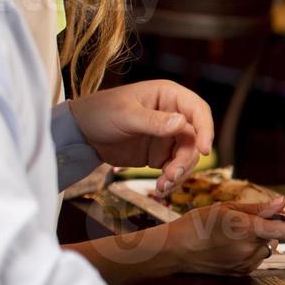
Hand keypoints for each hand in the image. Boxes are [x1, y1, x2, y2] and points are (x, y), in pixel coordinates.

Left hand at [67, 81, 213, 192]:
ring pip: (187, 156)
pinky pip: (175, 167)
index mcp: (169, 96)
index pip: (198, 111)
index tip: (204, 150)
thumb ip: (153, 121)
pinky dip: (171, 179)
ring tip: (163, 186)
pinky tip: (161, 187)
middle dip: (186, 160)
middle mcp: (174, 115)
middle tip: (172, 175)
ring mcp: (168, 136)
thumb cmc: (100, 113)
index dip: (205, 129)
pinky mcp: (160, 154)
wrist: (80, 134)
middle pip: (194, 139)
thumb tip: (182, 123)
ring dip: (179, 172)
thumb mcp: (125, 115)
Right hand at [165, 199, 284, 274]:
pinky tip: (232, 245)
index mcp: (249, 230)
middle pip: (277, 238)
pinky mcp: (241, 273)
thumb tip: (282, 203)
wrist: (175, 250)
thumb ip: (259, 208)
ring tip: (235, 234)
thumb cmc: (197, 225)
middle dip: (268, 228)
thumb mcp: (228, 208)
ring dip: (259, 240)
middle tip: (246, 221)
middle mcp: (250, 250)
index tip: (282, 216)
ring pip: (267, 248)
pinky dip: (251, 250)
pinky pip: (257, 258)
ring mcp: (246, 263)